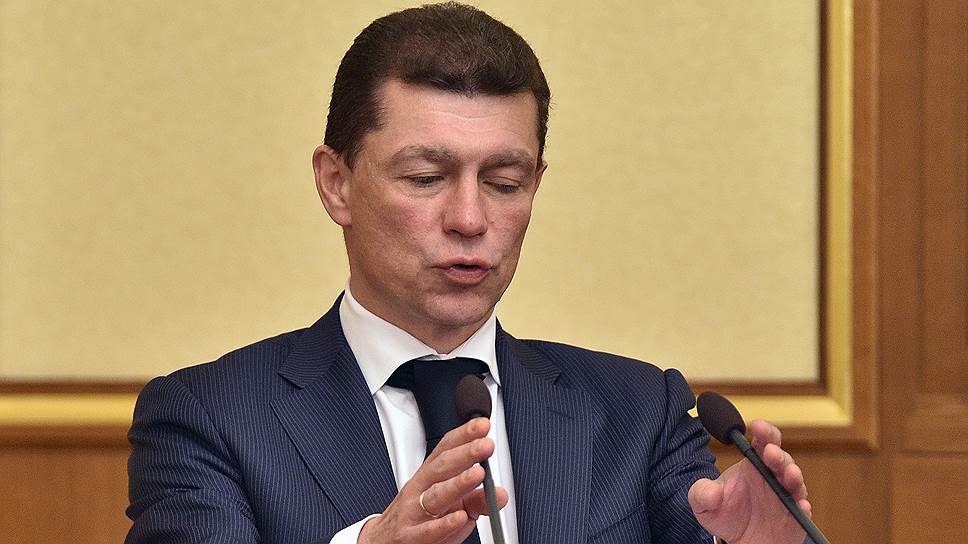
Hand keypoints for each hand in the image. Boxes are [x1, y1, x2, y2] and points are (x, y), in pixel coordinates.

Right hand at [358, 417, 508, 543]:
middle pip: (441, 467)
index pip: (445, 450)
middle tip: (486, 444)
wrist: (381, 543)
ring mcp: (413, 512)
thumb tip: (501, 494)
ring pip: (435, 495)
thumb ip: (476, 499)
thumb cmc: (417, 520)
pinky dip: (444, 524)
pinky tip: (460, 516)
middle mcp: (419, 490)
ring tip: (478, 474)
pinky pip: (428, 531)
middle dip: (465, 454)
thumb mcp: (449, 507)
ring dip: (457, 483)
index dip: (464, 435)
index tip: (483, 425)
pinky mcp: (409, 537)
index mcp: (428, 477)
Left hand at [688, 419, 809, 543]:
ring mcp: (785, 497)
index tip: (756, 426)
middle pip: (781, 459)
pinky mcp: (794, 519)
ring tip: (789, 474)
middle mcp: (772, 478)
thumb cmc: (724, 514)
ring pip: (795, 483)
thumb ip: (702, 493)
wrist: (736, 541)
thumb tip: (711, 492)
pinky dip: (803, 508)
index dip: (763, 431)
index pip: (762, 442)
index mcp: (753, 465)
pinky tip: (801, 506)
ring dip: (794, 476)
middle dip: (778, 454)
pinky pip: (802, 512)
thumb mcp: (704, 503)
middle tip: (770, 453)